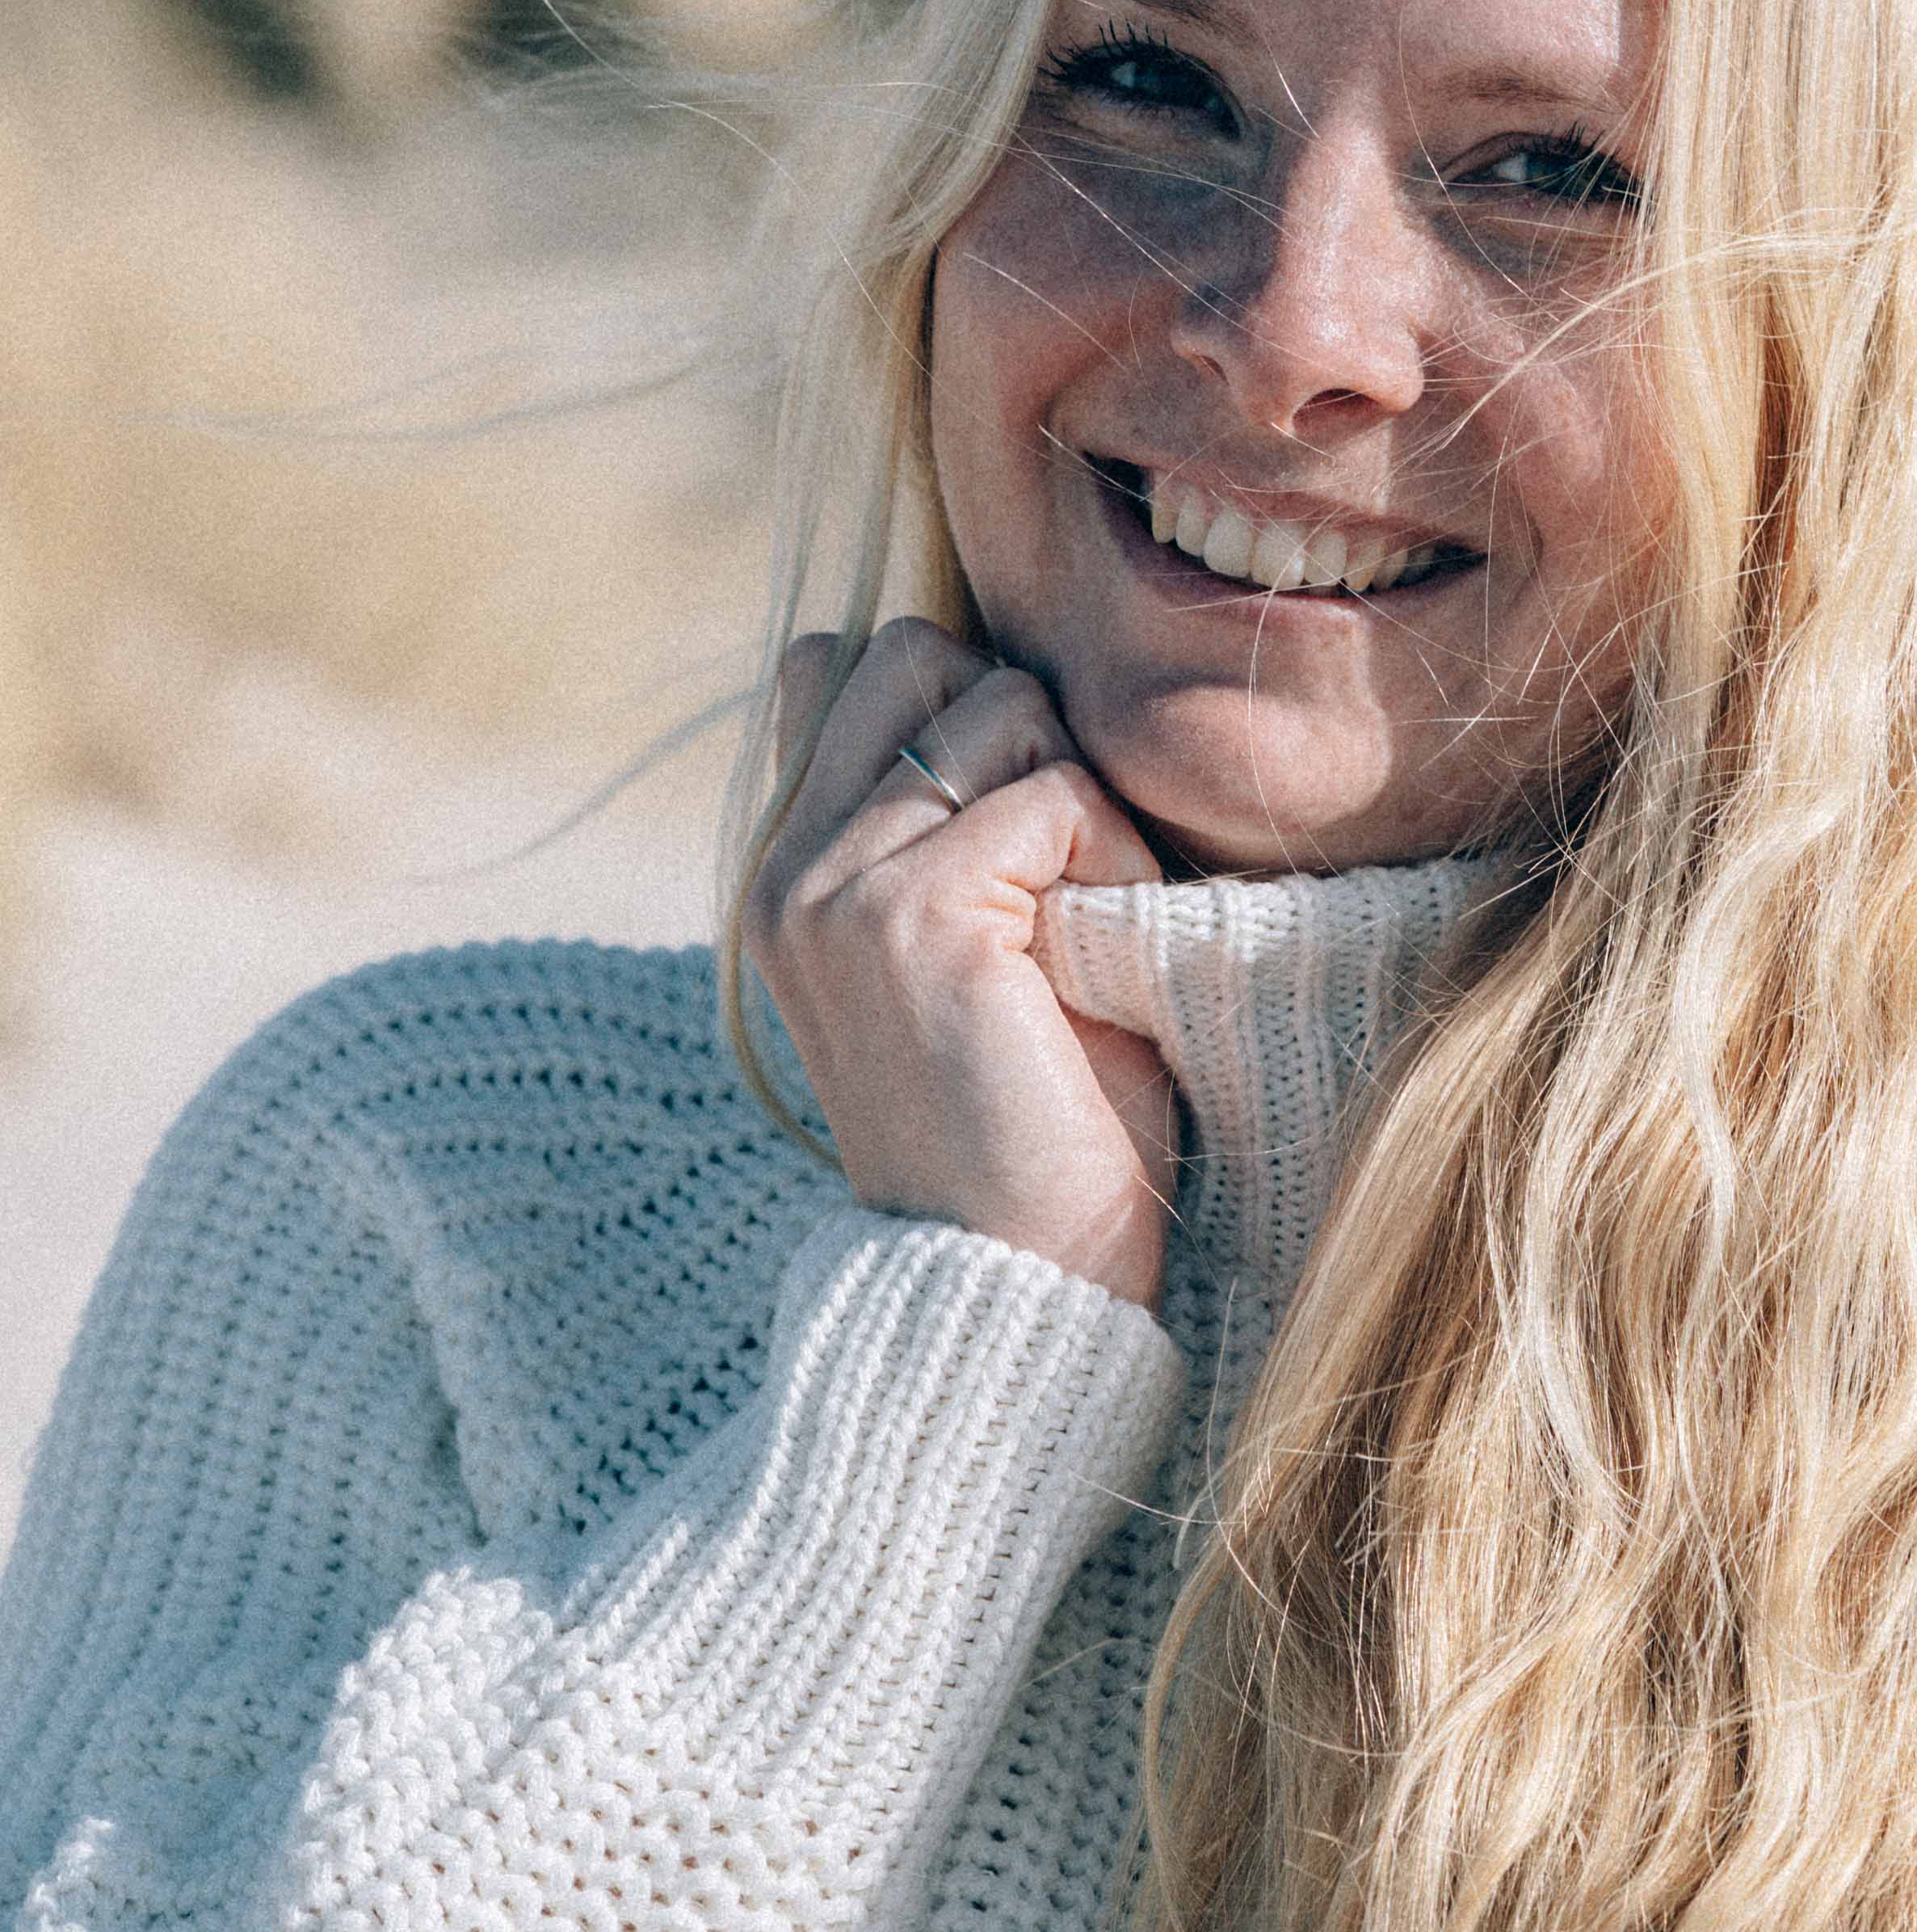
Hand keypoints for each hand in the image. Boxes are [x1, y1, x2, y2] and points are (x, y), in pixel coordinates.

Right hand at [747, 622, 1177, 1308]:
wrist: (1021, 1281)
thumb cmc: (1039, 1124)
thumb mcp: (977, 944)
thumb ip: (954, 817)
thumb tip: (1012, 674)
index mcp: (785, 868)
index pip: (846, 662)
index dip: (963, 707)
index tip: (1024, 835)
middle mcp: (786, 863)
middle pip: (918, 650)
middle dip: (1023, 725)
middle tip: (1062, 866)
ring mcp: (833, 883)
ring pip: (998, 700)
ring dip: (1080, 793)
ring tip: (1087, 921)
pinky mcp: (908, 912)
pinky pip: (1058, 792)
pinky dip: (1117, 860)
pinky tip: (1104, 960)